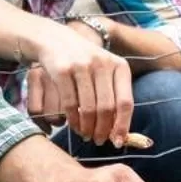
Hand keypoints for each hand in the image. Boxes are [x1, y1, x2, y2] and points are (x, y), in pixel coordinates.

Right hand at [28, 19, 133, 145]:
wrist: (55, 39)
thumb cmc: (85, 62)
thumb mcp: (105, 72)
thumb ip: (114, 97)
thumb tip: (121, 134)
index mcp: (119, 66)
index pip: (125, 102)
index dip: (122, 126)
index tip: (117, 142)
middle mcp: (103, 64)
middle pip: (107, 108)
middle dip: (103, 130)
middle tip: (98, 141)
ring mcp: (82, 66)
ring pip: (88, 109)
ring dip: (87, 128)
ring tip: (86, 135)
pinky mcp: (62, 70)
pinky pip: (70, 105)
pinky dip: (73, 120)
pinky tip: (74, 126)